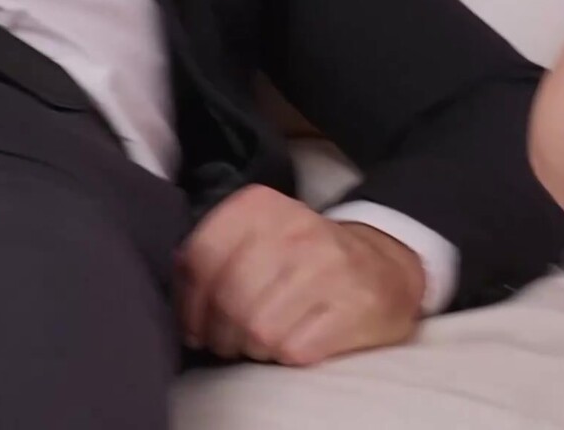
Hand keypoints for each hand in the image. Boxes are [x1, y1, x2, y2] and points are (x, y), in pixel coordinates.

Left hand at [177, 185, 425, 366]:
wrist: (384, 264)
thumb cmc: (303, 257)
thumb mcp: (257, 234)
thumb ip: (214, 254)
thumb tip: (180, 298)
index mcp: (259, 206)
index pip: (200, 258)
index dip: (188, 304)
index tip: (193, 327)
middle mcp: (293, 228)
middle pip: (228, 300)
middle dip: (220, 333)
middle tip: (227, 342)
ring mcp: (328, 266)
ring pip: (258, 329)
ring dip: (252, 347)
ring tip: (260, 342)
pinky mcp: (354, 306)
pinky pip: (294, 349)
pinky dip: (285, 356)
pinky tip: (291, 344)